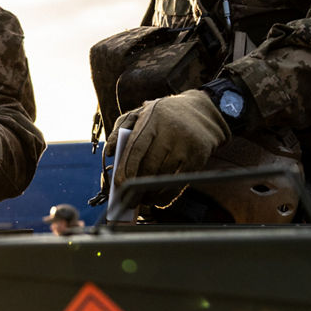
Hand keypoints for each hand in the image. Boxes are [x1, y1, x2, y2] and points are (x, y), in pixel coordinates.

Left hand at [108, 89, 229, 189]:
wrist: (202, 110)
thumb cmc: (162, 116)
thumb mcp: (141, 113)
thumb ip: (120, 128)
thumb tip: (109, 152)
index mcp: (152, 118)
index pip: (136, 147)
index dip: (127, 168)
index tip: (119, 185)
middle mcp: (170, 130)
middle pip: (150, 166)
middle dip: (137, 186)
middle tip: (129, 199)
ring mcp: (187, 143)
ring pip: (164, 176)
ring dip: (151, 193)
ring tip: (143, 199)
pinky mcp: (199, 155)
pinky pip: (180, 182)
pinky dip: (167, 194)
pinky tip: (158, 198)